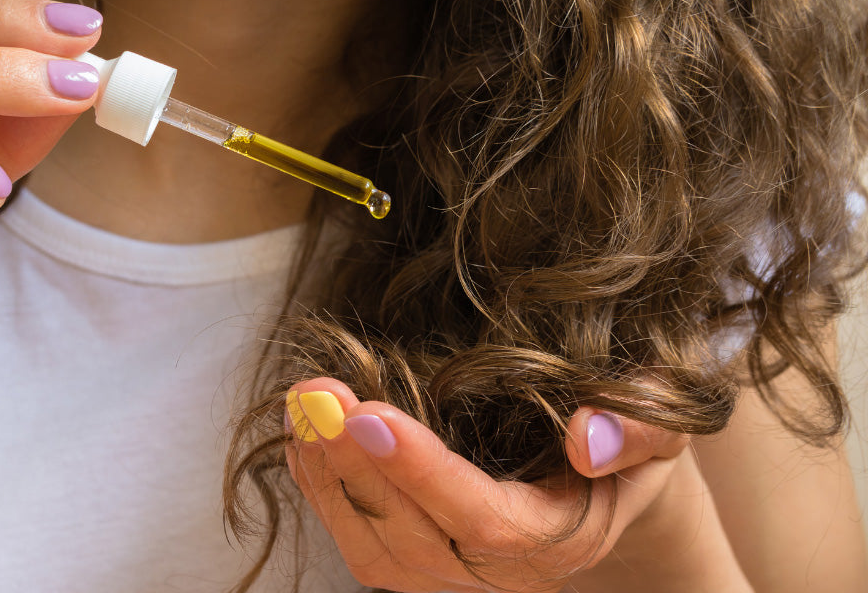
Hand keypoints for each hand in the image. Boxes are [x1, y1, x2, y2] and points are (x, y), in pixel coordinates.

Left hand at [284, 377, 717, 591]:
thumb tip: (586, 437)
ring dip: (328, 479)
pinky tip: (305, 442)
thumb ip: (640, 429)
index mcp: (561, 538)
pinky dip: (324, 494)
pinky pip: (361, 544)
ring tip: (303, 407)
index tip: (370, 414)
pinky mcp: (420, 563)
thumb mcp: (663, 422)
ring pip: (375, 552)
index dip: (422, 472)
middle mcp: (504, 574)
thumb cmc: (630, 439)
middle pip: (414, 540)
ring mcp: (456, 576)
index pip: (484, 522)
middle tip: (316, 393)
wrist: (607, 478)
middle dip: (355, 465)